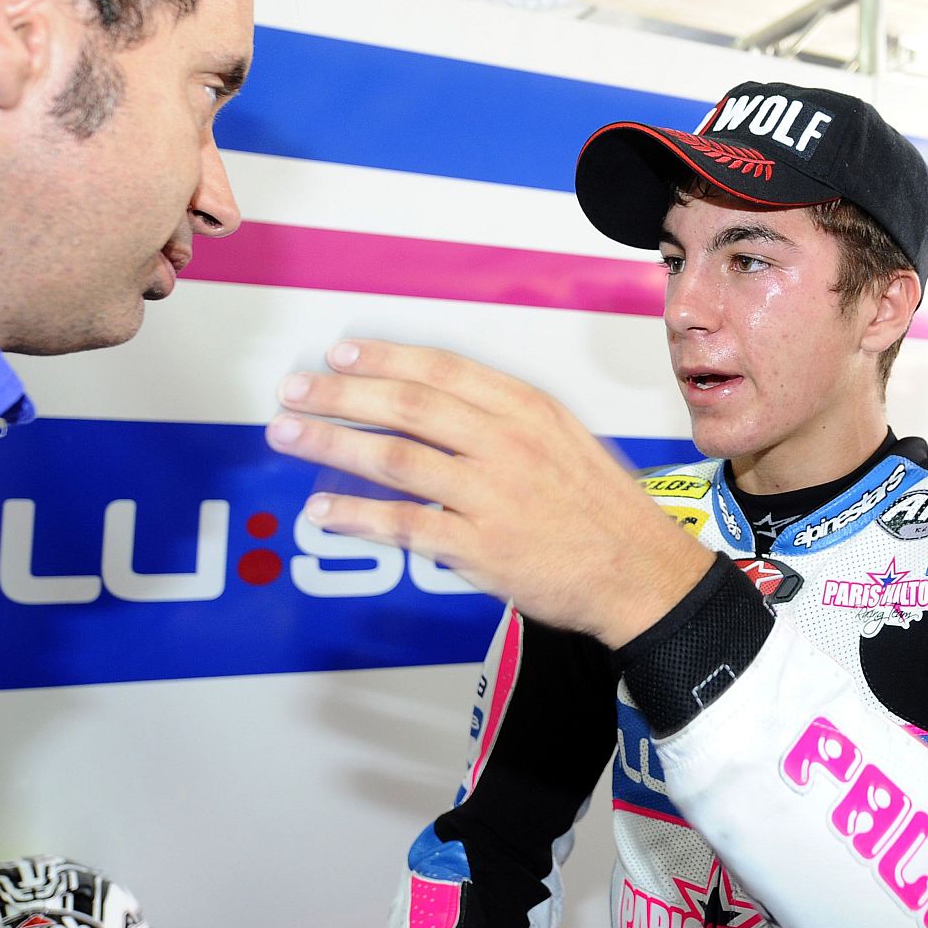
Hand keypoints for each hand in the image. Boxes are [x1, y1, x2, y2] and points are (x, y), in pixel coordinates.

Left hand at [264, 339, 714, 646]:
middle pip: (407, 406)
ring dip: (332, 443)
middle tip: (296, 390)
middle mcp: (505, 443)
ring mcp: (489, 495)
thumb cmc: (604, 510)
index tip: (342, 355)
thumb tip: (440, 409)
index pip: (441, 371)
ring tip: (288, 434)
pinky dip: (356, 516)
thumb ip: (507, 419)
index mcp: (528, 410)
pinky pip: (403, 525)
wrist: (639, 573)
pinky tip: (321, 509)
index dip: (384, 358)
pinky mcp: (478, 547)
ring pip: (395, 458)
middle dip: (341, 394)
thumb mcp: (566, 439)